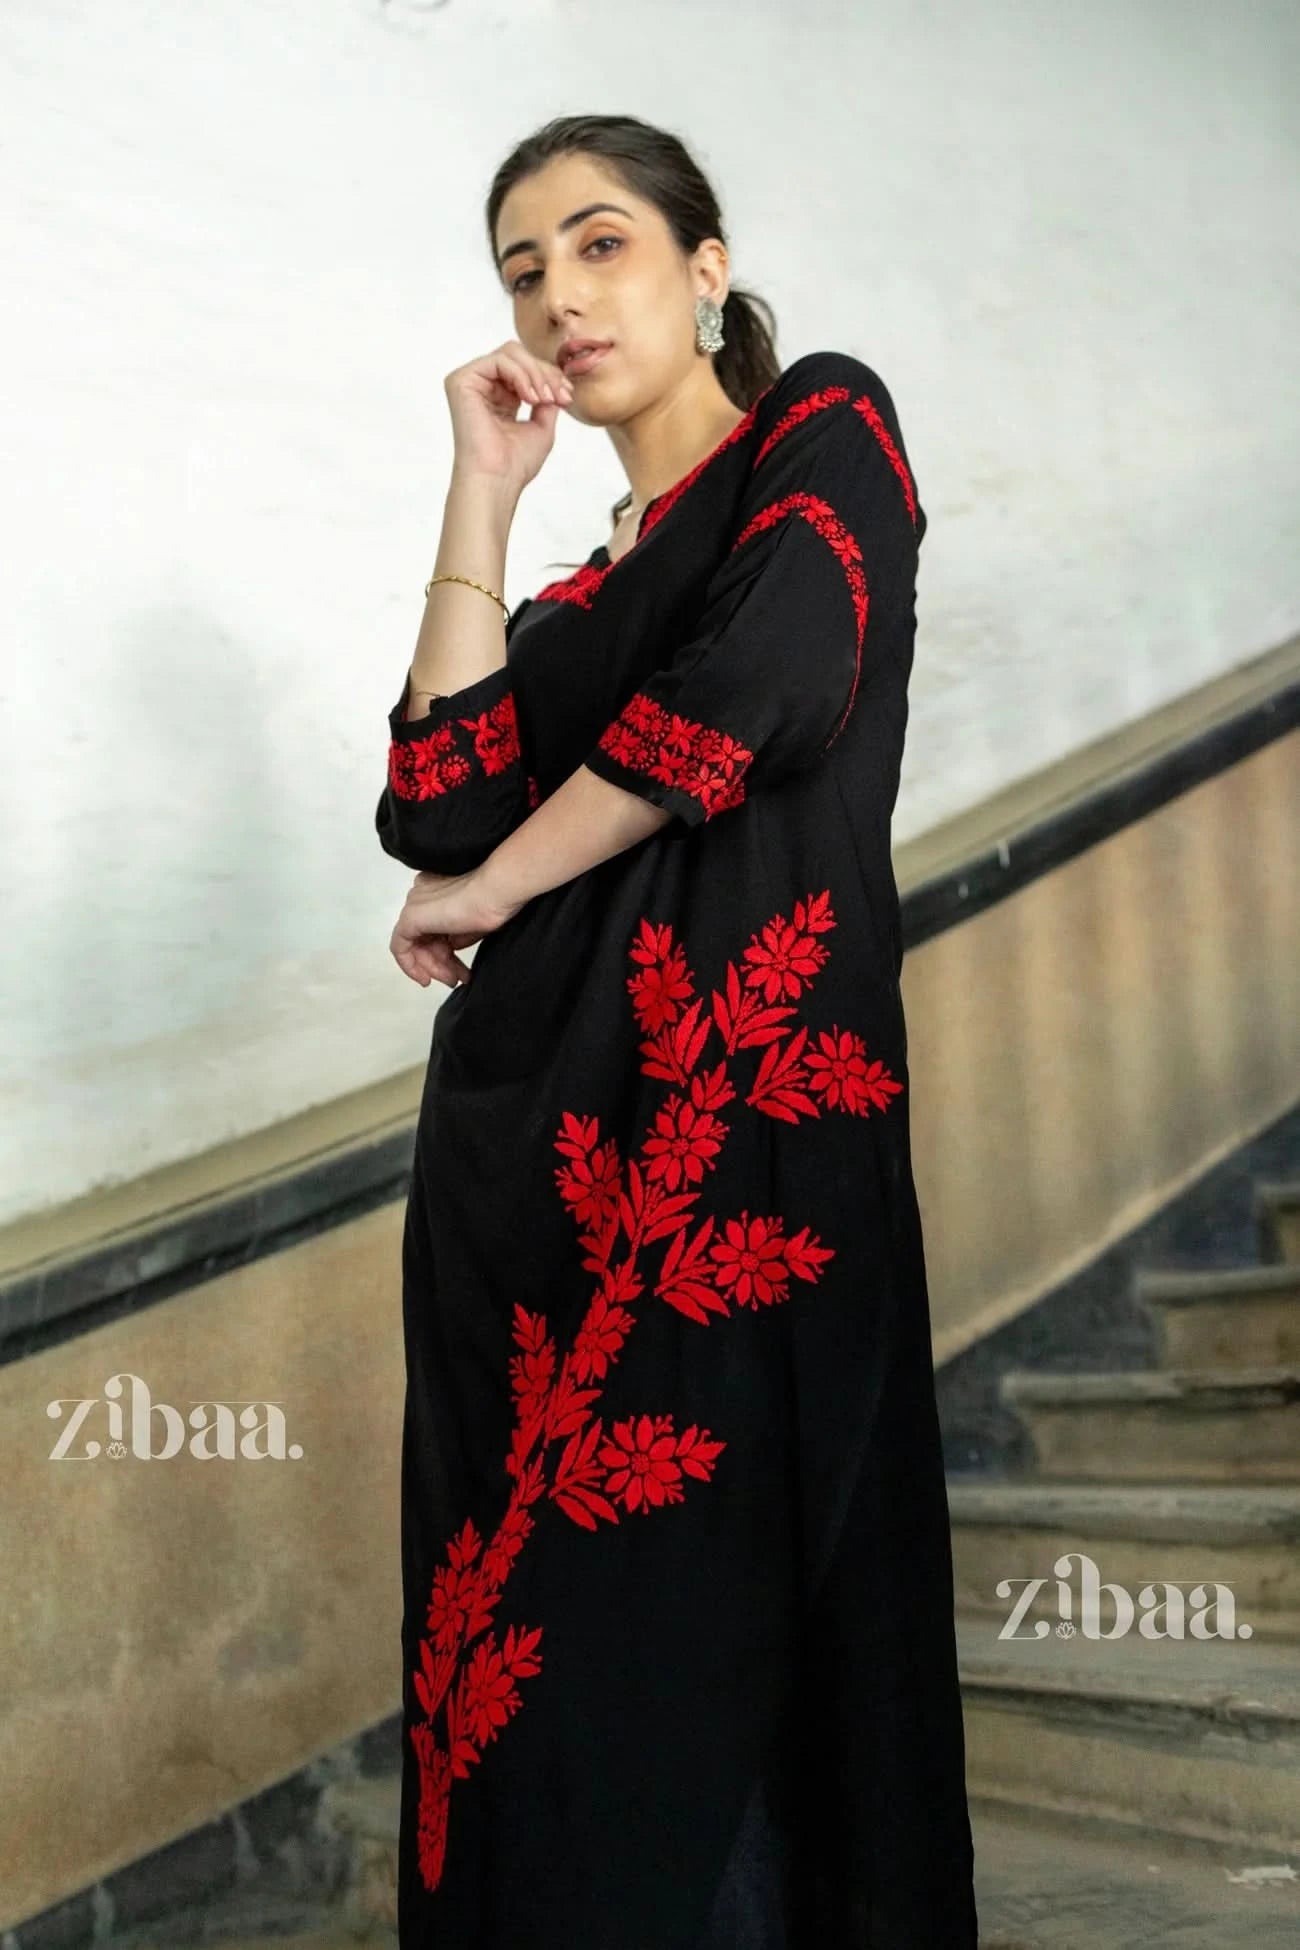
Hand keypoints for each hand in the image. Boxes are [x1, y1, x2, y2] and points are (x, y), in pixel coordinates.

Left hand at [389, 868, 524, 988]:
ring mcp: (414, 905)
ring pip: (414, 944)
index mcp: (436, 889)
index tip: (456, 967)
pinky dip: (410, 966)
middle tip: (455, 979)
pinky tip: (425, 979)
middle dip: (439, 962)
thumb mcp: (473, 924)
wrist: (496, 892)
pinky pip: (400, 947)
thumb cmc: (493, 902)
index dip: (444, 950)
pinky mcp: (411, 917)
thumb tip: (452, 947)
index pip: (433, 926)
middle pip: (423, 937)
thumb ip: (458, 934)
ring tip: (453, 981)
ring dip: (433, 967)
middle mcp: (421, 894)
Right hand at [444, 341, 574, 496]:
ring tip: (544, 399)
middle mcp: (482, 387)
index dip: (549, 376)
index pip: (525, 368)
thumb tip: (556, 379)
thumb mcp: (542, 425)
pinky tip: (530, 398)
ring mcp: (470, 382)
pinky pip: (499, 360)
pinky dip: (521, 375)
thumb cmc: (515, 463)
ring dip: (535, 374)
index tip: (567, 395)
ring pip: (511, 353)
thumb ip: (547, 398)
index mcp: (498, 397)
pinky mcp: (461, 381)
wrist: (498, 480)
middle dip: (545, 373)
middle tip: (559, 395)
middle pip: (519, 355)